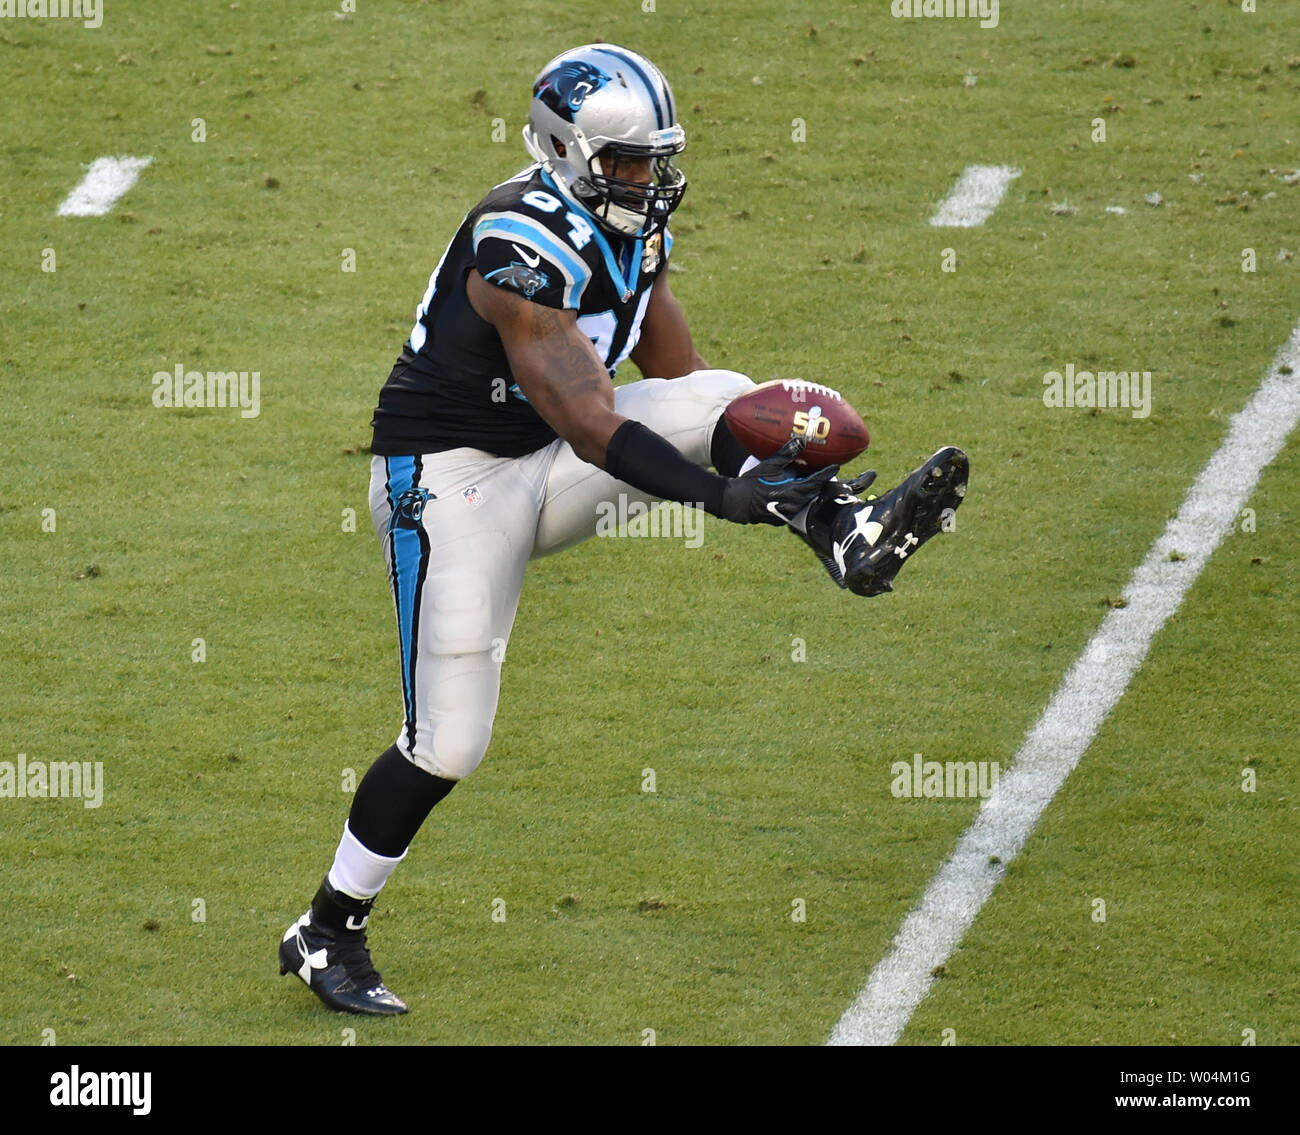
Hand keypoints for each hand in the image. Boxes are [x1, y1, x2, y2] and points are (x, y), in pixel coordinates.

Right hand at [719, 437, 839, 524]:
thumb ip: (786, 454)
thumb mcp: (768, 466)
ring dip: (813, 493)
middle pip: (814, 494)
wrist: (737, 503)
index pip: (814, 482)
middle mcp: (792, 504)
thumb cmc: (751, 483)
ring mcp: (788, 513)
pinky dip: (802, 500)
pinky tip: (802, 495)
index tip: (835, 467)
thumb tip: (800, 440)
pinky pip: (797, 508)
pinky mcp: (782, 518)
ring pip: (806, 502)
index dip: (826, 475)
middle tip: (832, 476)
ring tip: (820, 485)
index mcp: (791, 491)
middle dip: (823, 485)